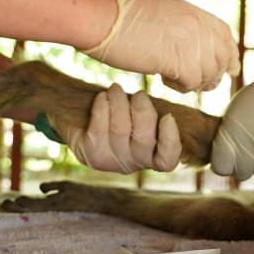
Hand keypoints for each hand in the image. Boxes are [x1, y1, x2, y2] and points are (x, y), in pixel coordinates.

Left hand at [58, 84, 181, 172]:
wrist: (83, 124)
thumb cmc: (122, 117)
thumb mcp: (141, 117)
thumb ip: (153, 113)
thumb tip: (168, 98)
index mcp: (153, 157)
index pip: (166, 160)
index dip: (170, 140)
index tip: (168, 116)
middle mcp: (133, 164)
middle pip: (144, 140)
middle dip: (142, 110)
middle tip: (139, 94)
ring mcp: (112, 162)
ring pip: (120, 130)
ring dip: (119, 103)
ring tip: (116, 88)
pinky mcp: (91, 155)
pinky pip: (98, 130)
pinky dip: (101, 108)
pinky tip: (102, 96)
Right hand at [81, 0, 239, 90]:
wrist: (99, 19)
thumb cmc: (119, 19)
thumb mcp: (160, 14)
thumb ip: (181, 27)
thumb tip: (194, 48)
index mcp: (192, 11)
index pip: (225, 34)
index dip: (228, 54)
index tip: (226, 68)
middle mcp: (196, 24)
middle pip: (222, 56)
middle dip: (213, 74)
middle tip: (196, 83)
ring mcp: (189, 41)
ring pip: (209, 73)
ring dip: (194, 82)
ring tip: (173, 79)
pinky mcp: (178, 59)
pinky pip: (192, 82)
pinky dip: (180, 87)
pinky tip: (163, 79)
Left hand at [211, 74, 253, 179]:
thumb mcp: (233, 113)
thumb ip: (226, 138)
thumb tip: (223, 164)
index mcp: (230, 133)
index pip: (221, 168)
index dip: (225, 163)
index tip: (231, 155)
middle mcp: (248, 144)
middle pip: (242, 174)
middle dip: (246, 164)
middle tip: (253, 148)